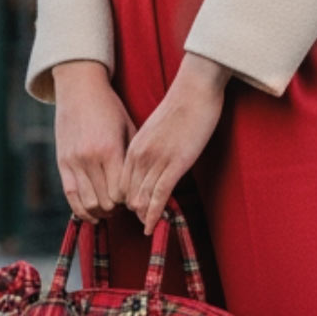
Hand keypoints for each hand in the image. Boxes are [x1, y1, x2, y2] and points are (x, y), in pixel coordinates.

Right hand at [53, 61, 137, 222]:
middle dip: (117, 209)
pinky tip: (92, 211)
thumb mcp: (128, 127)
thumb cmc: (109, 107)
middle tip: (125, 205)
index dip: (130, 200)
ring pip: (87, 203)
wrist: (79, 88)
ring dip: (100, 211)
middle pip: (105, 202)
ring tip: (110, 209)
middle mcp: (90, 158)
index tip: (136, 197)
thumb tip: (143, 183)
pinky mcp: (62, 163)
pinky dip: (81, 209)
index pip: (121, 193)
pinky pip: (70, 195)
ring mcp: (73, 161)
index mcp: (110, 149)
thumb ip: (133, 156)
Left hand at [120, 53, 230, 235]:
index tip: (134, 209)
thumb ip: (150, 147)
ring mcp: (157, 160)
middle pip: (128, 194)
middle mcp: (140, 155)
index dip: (126, 199)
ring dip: (144, 216)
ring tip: (149, 227)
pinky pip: (159, 196)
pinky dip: (154, 215)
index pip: (121, 183)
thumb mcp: (157, 130)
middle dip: (133, 212)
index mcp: (133, 146)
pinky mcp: (176, 164)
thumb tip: (153, 164)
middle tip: (142, 223)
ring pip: (141, 199)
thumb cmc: (181, 106)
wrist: (196, 88)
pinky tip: (153, 227)